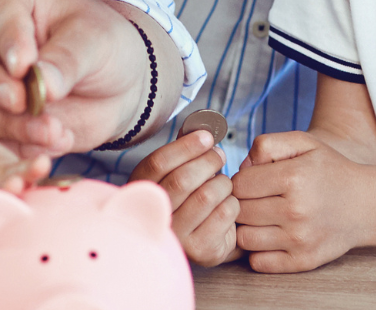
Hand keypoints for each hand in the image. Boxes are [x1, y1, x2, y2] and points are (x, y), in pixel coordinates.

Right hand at [0, 0, 152, 156]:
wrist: (113, 87)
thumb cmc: (99, 44)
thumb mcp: (95, 41)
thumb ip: (66, 58)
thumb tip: (41, 83)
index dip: (6, 34)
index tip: (24, 64)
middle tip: (21, 102)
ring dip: (9, 123)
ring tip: (54, 132)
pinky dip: (15, 144)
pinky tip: (50, 144)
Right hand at [130, 127, 238, 264]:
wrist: (199, 240)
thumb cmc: (188, 198)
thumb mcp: (177, 172)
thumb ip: (183, 150)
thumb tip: (201, 125)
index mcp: (142, 190)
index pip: (159, 163)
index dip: (186, 146)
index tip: (207, 137)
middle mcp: (155, 215)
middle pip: (183, 179)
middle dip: (208, 161)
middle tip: (220, 156)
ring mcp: (177, 237)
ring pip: (206, 196)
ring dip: (222, 183)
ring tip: (223, 183)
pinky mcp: (200, 250)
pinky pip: (224, 214)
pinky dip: (233, 202)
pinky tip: (228, 203)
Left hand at [232, 130, 369, 273]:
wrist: (366, 205)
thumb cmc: (330, 171)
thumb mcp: (303, 142)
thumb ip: (266, 145)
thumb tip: (241, 168)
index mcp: (294, 178)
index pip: (240, 184)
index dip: (239, 181)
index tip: (251, 181)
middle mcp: (296, 211)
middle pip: (240, 212)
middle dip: (241, 204)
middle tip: (254, 200)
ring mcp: (300, 240)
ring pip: (244, 239)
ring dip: (247, 228)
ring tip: (260, 218)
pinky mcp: (304, 261)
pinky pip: (259, 262)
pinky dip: (258, 251)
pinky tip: (269, 236)